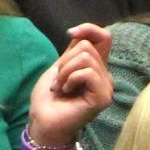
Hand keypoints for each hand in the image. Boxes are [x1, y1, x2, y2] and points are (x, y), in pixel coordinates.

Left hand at [26, 25, 113, 148]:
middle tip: (59, 80)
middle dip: (66, 60)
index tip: (70, 34)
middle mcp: (105, 76)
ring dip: (66, 71)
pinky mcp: (103, 97)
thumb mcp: (60, 66)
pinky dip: (71, 79)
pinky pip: (88, 73)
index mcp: (96, 67)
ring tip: (62, 87)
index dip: (89, 29)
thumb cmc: (49, 98)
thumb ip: (73, 51)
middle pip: (88, 46)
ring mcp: (106, 87)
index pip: (104, 37)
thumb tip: (80, 33)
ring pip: (86, 58)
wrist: (42, 121)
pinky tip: (67, 92)